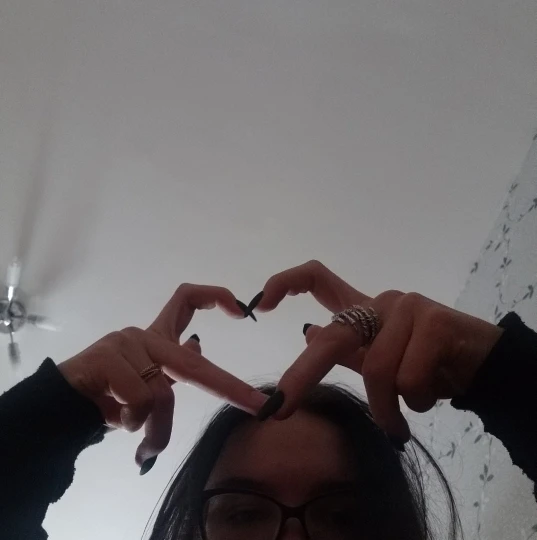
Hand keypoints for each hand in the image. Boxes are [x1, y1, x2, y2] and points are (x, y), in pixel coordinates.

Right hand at [58, 284, 266, 467]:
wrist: (59, 408)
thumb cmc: (106, 397)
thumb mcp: (146, 384)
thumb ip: (171, 369)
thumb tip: (197, 345)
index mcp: (155, 338)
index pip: (185, 299)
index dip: (214, 296)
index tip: (241, 311)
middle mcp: (143, 335)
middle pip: (192, 364)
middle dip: (230, 389)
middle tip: (258, 408)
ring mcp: (125, 343)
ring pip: (162, 394)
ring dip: (157, 430)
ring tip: (144, 444)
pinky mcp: (107, 356)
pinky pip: (139, 399)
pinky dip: (134, 422)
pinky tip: (117, 419)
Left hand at [255, 260, 503, 441]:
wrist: (484, 366)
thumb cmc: (428, 364)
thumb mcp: (381, 361)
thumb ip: (348, 350)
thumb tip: (309, 333)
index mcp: (364, 309)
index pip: (318, 277)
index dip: (286, 282)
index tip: (263, 304)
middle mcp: (382, 301)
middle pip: (335, 335)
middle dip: (304, 375)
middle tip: (280, 410)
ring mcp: (408, 307)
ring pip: (377, 371)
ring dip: (387, 409)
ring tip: (400, 419)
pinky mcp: (436, 321)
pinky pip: (409, 380)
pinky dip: (414, 405)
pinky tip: (430, 398)